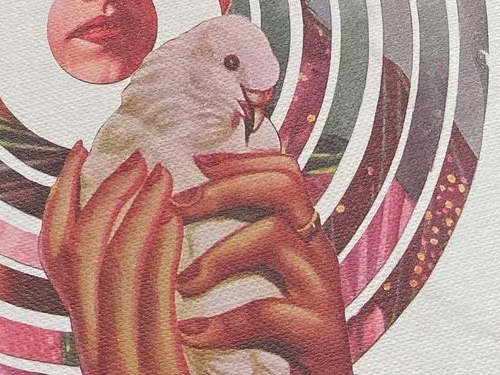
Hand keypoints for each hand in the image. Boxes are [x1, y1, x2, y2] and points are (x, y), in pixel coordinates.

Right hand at [41, 143, 189, 374]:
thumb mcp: (141, 346)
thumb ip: (133, 304)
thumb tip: (145, 236)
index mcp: (89, 335)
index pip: (55, 254)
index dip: (60, 196)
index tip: (80, 149)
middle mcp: (93, 350)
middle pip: (76, 252)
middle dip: (103, 193)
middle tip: (138, 156)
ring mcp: (119, 365)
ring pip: (111, 269)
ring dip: (137, 210)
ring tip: (163, 176)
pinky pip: (152, 306)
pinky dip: (158, 255)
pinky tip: (175, 222)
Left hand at [172, 151, 353, 374]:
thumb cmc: (275, 340)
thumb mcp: (259, 281)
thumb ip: (235, 244)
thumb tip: (175, 206)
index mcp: (302, 235)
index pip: (285, 170)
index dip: (241, 159)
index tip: (196, 163)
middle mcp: (318, 252)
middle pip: (284, 185)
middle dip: (226, 187)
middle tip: (178, 206)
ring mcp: (324, 291)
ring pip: (276, 236)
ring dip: (219, 253)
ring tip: (181, 282)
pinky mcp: (322, 335)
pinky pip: (270, 312)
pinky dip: (224, 322)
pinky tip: (193, 332)